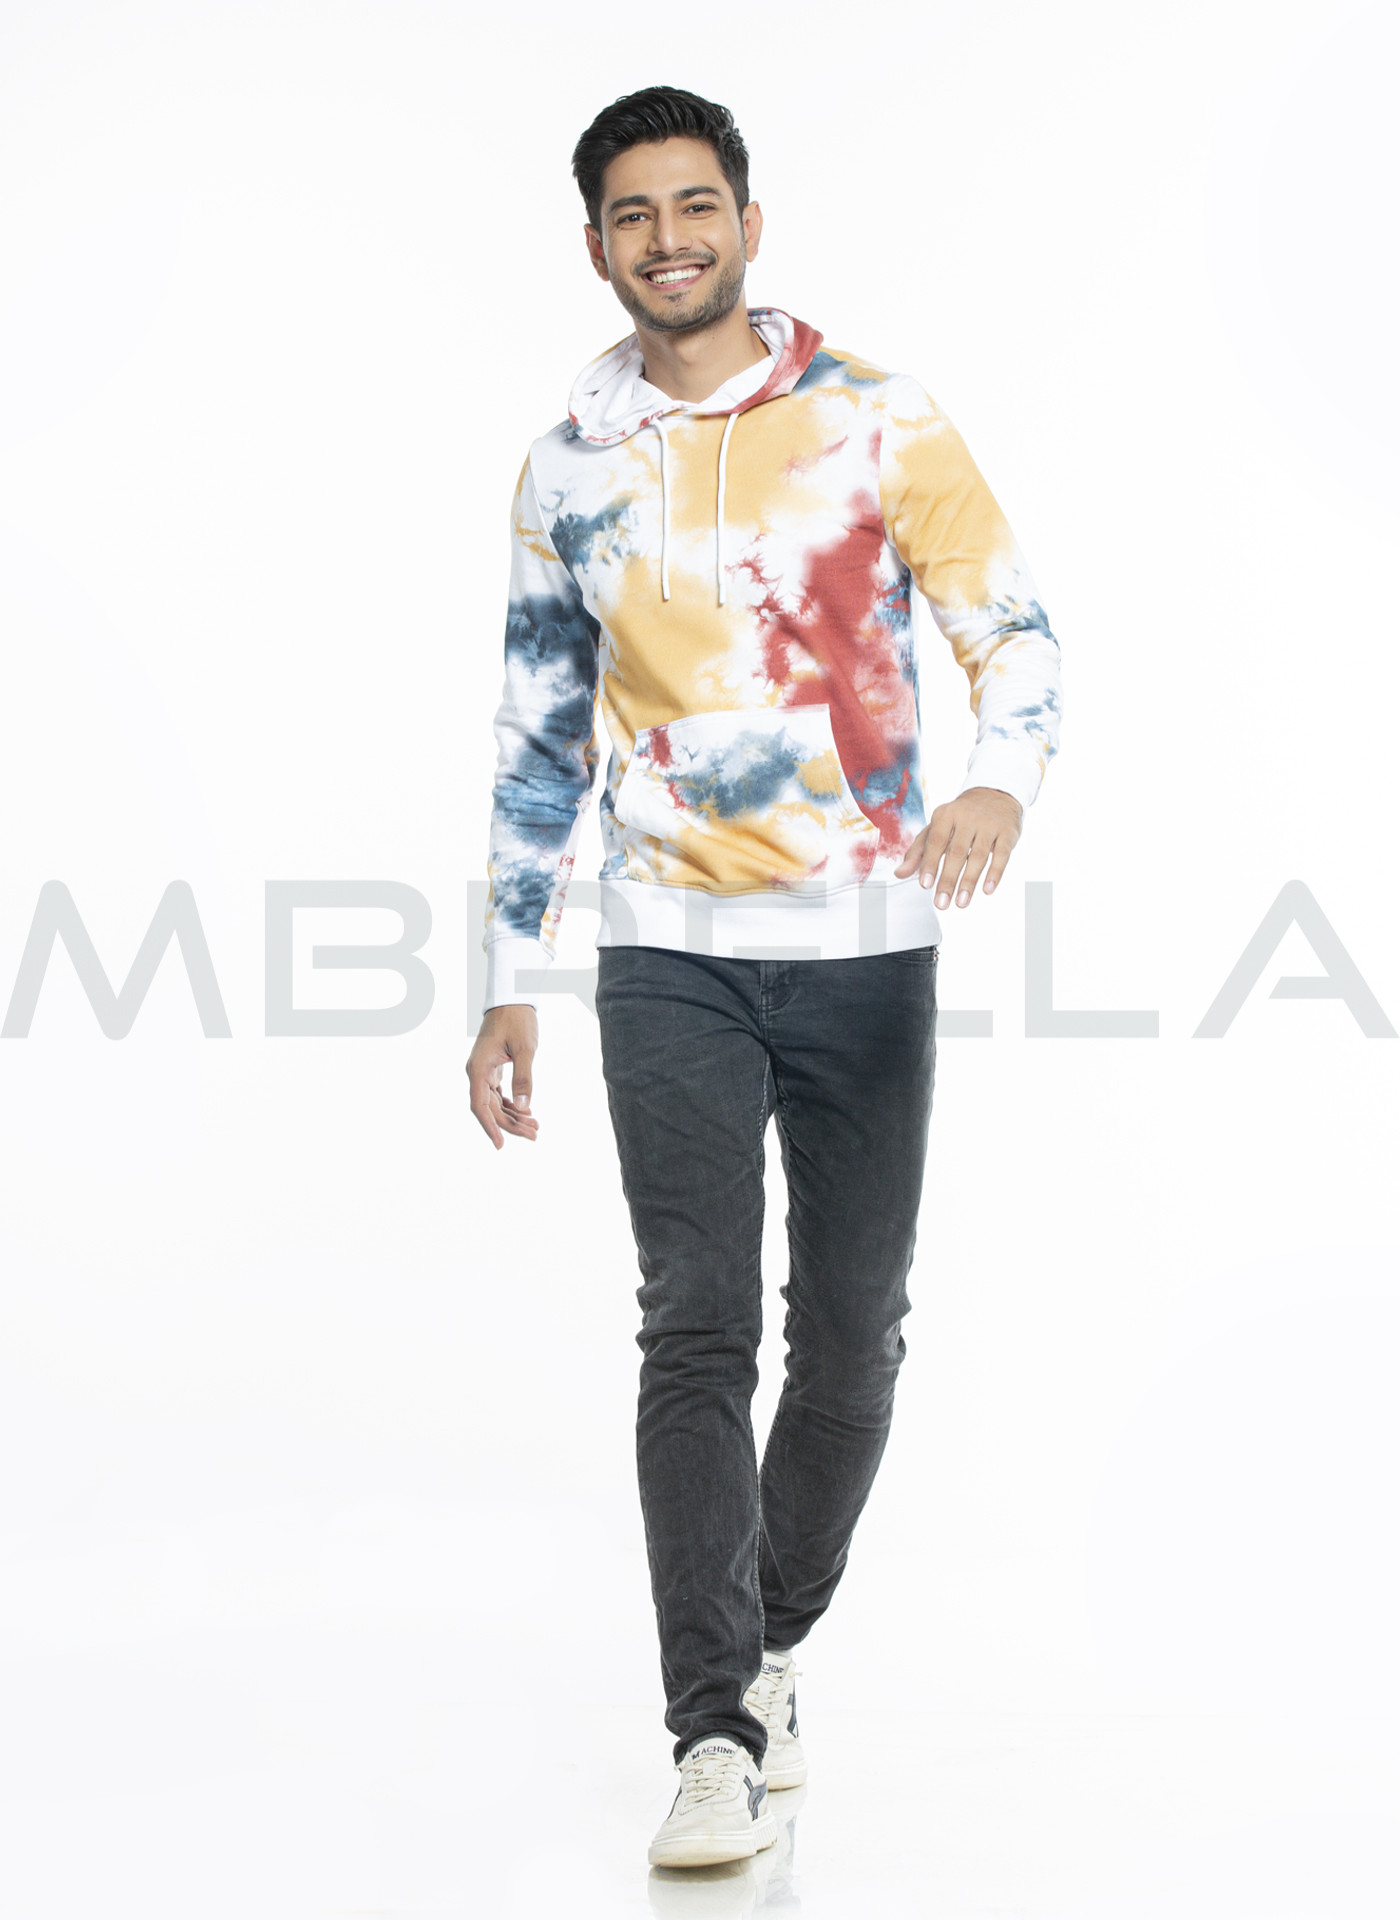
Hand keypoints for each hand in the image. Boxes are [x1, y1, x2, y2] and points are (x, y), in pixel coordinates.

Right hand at [466, 1005, 540, 1148]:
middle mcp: (476, 1072)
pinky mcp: (491, 1069)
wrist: (512, 998)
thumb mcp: (526, 1048)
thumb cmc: (517, 1019)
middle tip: (534, 1134)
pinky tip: (527, 1112)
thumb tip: (524, 1107)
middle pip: (490, 1108)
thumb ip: (524, 1077)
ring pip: (495, 1103)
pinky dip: (512, 1105)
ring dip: (513, 1116)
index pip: (480, 1106)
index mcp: (478, 1068)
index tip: (500, 1145)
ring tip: (535, 1127)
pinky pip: (499, 1094)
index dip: (490, 1127)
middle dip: (511, 1124)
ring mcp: (483, 1071)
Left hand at [893, 787, 1022, 907]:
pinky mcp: (1007, 832)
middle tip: (941, 903)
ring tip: (961, 902)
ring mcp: (989, 824)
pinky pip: (1002, 855)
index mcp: (945, 815)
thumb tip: (899, 874)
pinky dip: (995, 873)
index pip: (935, 842)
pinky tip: (987, 890)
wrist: (994, 794)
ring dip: (969, 881)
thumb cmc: (959, 817)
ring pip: (978, 856)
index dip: (930, 864)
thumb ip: (918, 851)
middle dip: (948, 880)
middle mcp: (967, 817)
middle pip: (956, 852)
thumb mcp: (936, 828)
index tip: (925, 885)